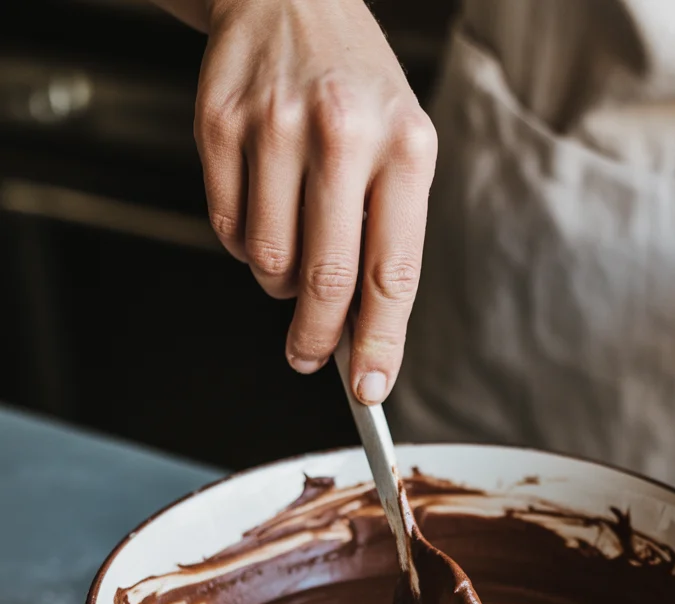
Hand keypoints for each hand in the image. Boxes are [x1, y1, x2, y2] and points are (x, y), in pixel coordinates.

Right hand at [194, 0, 436, 402]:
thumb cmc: (357, 90)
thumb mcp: (400, 148)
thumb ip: (386, 236)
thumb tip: (359, 333)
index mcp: (405, 148)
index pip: (392, 273)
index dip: (379, 343)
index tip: (370, 390)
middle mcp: (342, 133)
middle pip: (326, 280)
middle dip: (316, 338)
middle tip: (308, 356)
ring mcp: (275, 126)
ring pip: (269, 261)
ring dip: (280, 283)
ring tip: (293, 254)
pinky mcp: (219, 123)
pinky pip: (229, 228)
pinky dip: (246, 246)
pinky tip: (264, 216)